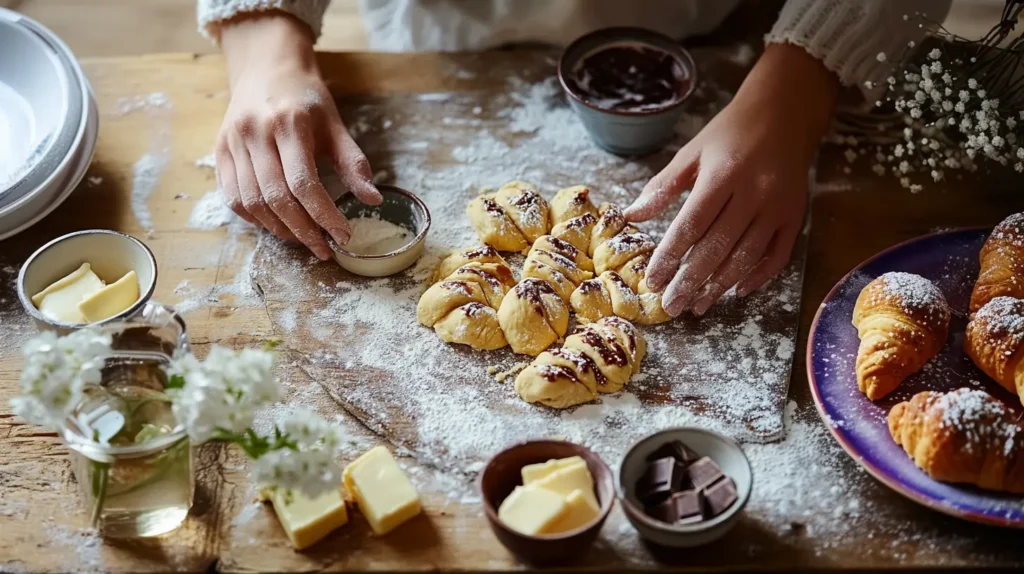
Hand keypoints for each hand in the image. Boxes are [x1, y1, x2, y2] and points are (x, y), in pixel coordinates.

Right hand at [215, 12, 381, 259]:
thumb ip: (353, 163)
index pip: (304, 183)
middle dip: (303, 231)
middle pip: (276, 198)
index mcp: (289, 124)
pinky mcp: (219, 151)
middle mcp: (255, 133)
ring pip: (252, 202)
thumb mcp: (335, 124)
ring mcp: (232, 143)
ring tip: (303, 239)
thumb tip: (373, 200)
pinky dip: (255, 218)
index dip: (324, 216)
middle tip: (323, 248)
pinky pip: (233, 197)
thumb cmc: (306, 99)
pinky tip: (277, 224)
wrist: (267, 68)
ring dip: (279, 229)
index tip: (343, 236)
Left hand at [624, 44, 838, 316]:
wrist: (784, 112)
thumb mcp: (691, 152)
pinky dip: (758, 277)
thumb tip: (631, 216)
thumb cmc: (730, 133)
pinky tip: (736, 291)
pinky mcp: (795, 216)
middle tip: (671, 306)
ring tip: (697, 306)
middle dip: (691, 282)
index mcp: (723, 175)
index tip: (652, 281)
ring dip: (719, 286)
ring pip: (746, 257)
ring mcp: (777, 208)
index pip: (690, 226)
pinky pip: (778, 255)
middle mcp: (753, 194)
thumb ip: (663, 186)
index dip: (670, 257)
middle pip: (717, 248)